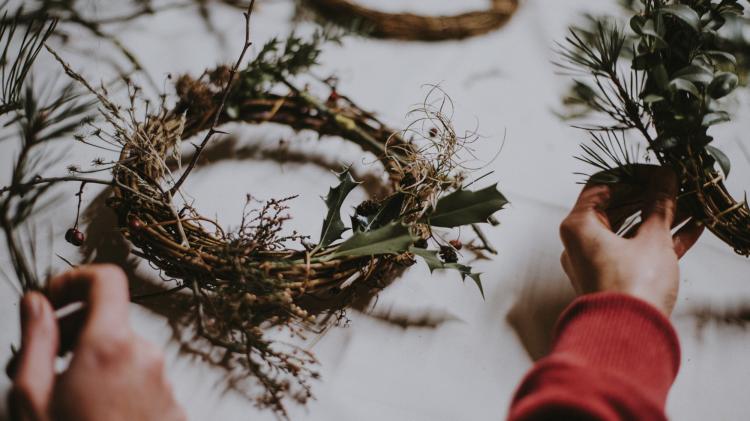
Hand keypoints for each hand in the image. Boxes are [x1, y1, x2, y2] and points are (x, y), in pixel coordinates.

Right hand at [8, 264, 185, 420]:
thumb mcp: (31, 399)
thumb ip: (35, 340)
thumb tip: (36, 302)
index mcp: (109, 346)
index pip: (106, 280)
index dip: (74, 280)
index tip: (50, 299)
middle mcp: (145, 355)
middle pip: (110, 319)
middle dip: (72, 331)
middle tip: (39, 363)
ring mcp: (163, 381)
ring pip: (123, 352)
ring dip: (91, 362)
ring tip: (62, 400)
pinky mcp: (172, 404)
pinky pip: (140, 377)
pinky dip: (115, 383)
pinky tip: (92, 415)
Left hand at [559, 165, 703, 315]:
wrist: (627, 339)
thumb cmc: (631, 287)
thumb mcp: (652, 239)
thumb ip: (660, 206)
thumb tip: (665, 179)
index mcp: (578, 226)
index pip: (601, 185)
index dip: (632, 174)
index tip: (660, 172)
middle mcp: (579, 242)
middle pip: (616, 207)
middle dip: (651, 196)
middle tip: (678, 187)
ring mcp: (594, 262)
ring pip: (629, 229)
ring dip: (659, 217)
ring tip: (690, 205)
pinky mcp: (611, 279)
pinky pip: (635, 251)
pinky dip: (658, 240)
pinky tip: (691, 230)